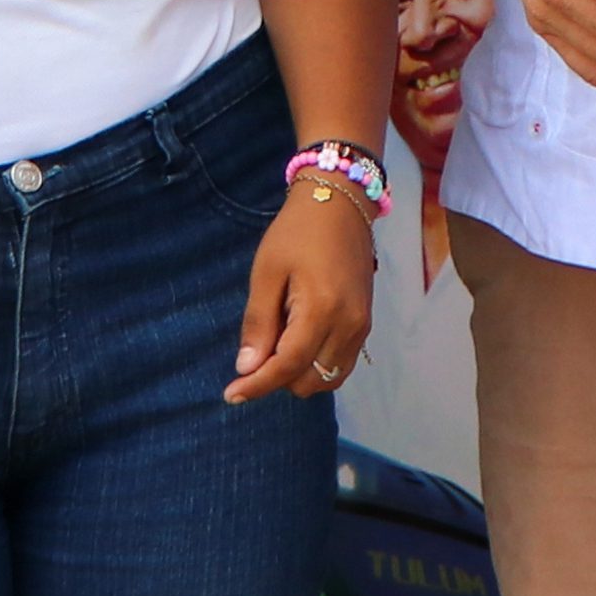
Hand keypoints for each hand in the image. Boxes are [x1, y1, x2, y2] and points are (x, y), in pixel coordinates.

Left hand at [227, 178, 375, 403]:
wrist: (341, 202)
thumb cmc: (297, 231)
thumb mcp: (267, 271)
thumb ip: (259, 322)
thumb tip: (247, 369)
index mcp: (321, 309)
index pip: (286, 366)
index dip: (256, 385)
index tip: (230, 394)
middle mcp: (348, 325)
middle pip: (308, 381)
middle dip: (277, 378)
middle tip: (255, 353)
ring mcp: (361, 325)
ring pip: (327, 379)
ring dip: (298, 375)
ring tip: (277, 345)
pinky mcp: (365, 322)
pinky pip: (341, 365)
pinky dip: (317, 366)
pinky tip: (298, 343)